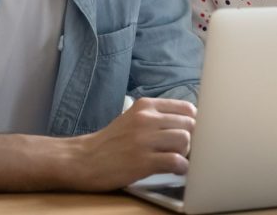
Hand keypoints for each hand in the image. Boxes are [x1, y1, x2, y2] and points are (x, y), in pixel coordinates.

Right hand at [65, 97, 195, 190]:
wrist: (84, 159)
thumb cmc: (111, 141)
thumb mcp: (133, 118)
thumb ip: (157, 117)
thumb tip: (189, 123)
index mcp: (145, 106)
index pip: (186, 108)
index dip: (192, 123)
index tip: (189, 133)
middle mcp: (146, 119)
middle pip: (189, 125)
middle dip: (191, 139)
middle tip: (181, 150)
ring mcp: (144, 140)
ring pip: (185, 141)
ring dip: (186, 153)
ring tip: (175, 158)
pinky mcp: (143, 161)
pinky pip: (177, 162)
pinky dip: (181, 168)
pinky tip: (174, 170)